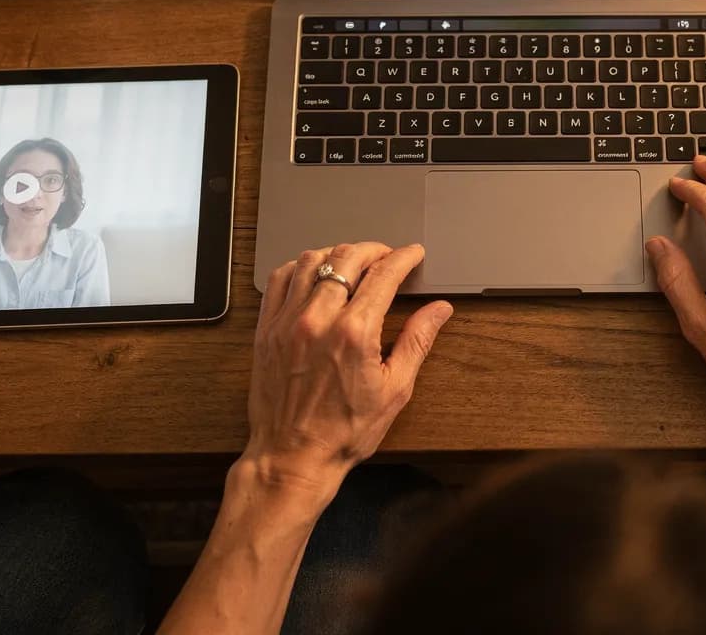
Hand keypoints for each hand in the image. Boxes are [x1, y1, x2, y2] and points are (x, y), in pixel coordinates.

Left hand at [245, 242, 452, 497]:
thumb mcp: (394, 390)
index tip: (413, 254)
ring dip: (337, 254)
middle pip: (347, 257)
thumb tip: (439, 311)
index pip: (383, 274)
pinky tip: (314, 274)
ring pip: (312, 260)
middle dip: (373, 250)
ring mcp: (287, 321)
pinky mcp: (267, 328)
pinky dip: (301, 266)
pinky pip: (280, 279)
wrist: (293, 456)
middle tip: (387, 257)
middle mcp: (318, 319)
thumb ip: (417, 341)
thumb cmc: (343, 431)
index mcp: (354, 333)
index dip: (403, 257)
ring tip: (353, 263)